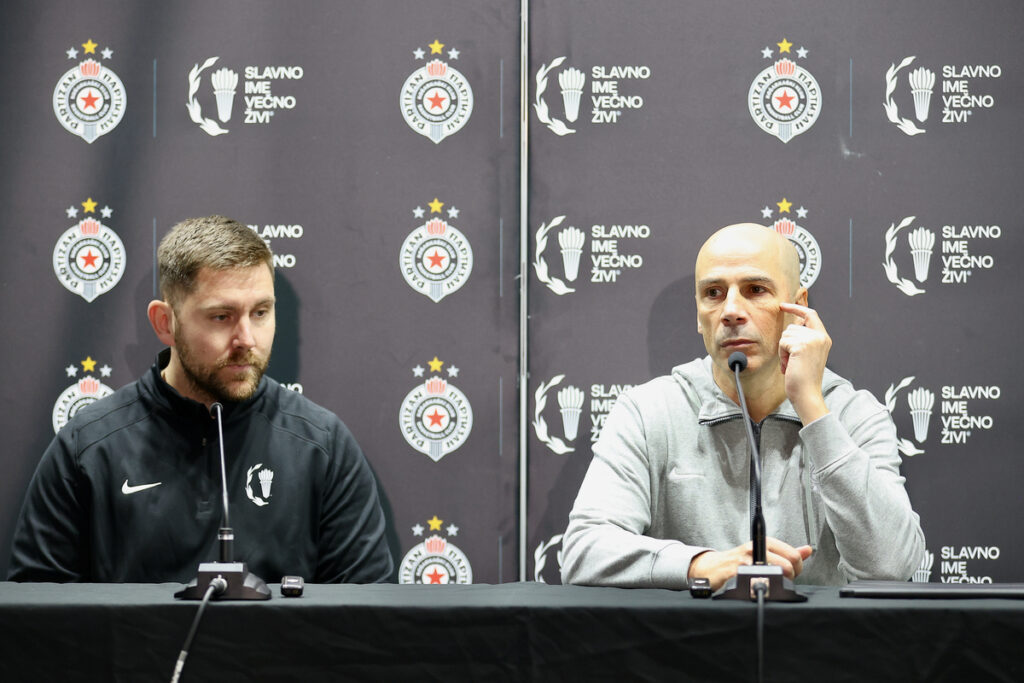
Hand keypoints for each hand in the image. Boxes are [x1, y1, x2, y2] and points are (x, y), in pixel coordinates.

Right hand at [688, 537, 813, 591]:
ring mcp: (746, 560)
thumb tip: (807, 550)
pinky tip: (755, 587)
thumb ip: (787, 552)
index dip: (796, 569)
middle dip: (787, 579)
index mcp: (765, 541)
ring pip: (776, 575)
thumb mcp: (763, 552)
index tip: (788, 574)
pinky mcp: (737, 573)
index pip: (794, 556)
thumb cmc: (739, 561)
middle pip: (788, 567)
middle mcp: (756, 547)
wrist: (713, 568)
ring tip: (767, 584)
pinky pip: (759, 583)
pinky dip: (761, 589)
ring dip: (775, 585)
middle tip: (777, 580)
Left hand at [778, 302, 830, 423]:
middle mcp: (820, 336)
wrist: (807, 394)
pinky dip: (782, 355)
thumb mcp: (806, 354)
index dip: (796, 308)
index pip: (810, 314)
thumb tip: (791, 325)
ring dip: (783, 350)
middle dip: (786, 343)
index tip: (783, 305)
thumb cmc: (803, 378)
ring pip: (786, 335)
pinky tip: (788, 366)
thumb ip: (802, 339)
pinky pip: (783, 343)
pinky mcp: (802, 345)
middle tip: (792, 361)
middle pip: (792, 327)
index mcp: (823, 338)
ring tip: (791, 364)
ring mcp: (812, 340)